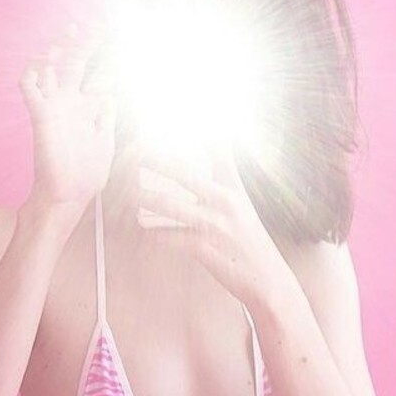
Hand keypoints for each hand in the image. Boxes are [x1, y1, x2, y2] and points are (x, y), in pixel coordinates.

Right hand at [19, 21, 117, 207]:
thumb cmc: (87, 173)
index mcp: (89, 108)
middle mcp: (71, 102)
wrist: (68, 195)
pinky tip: (37, 62)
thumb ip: (108, 116)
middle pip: (77, 65)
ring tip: (70, 31)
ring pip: (52, 69)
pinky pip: (29, 88)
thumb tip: (114, 94)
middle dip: (86, 45)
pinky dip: (30, 74)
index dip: (109, 59)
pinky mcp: (40, 115)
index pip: (99, 75)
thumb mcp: (106, 141)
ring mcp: (54, 107)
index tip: (122, 41)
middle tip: (98, 25)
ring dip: (58, 50)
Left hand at [135, 138, 293, 309]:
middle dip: (153, 160)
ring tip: (127, 193)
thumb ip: (225, 176)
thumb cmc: (249, 242)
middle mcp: (225, 202)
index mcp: (232, 189)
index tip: (179, 114)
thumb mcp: (242, 204)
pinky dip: (153, 233)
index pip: (219, 150)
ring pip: (169, 205)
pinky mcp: (204, 248)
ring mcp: (214, 225)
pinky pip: (169, 237)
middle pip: (183, 172)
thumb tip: (218, 143)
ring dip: (144, 199)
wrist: (268, 282)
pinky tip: (143, 229)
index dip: (202, 130)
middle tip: (131, 151)